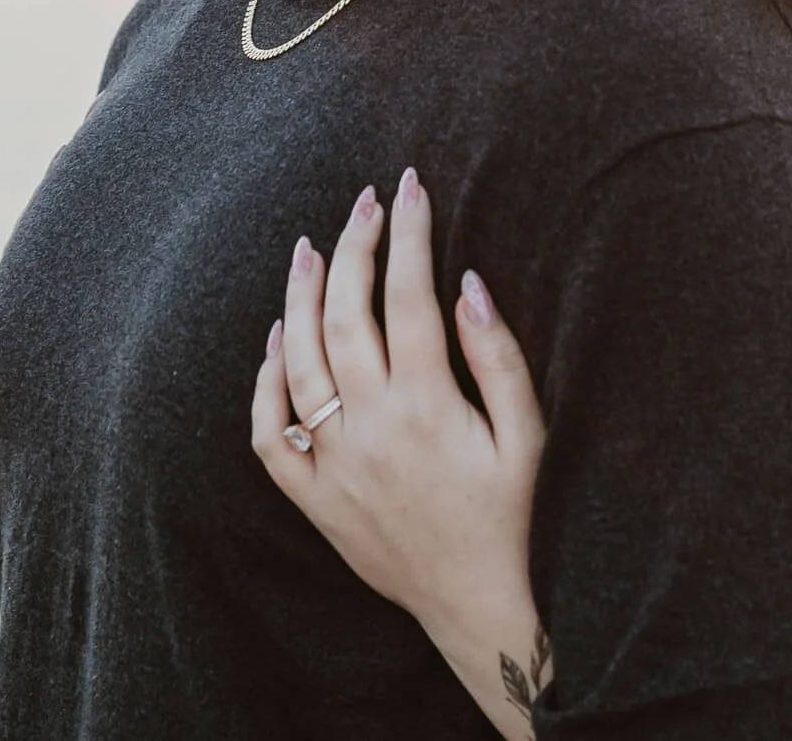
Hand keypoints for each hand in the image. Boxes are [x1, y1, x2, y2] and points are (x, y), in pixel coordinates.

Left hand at [252, 168, 547, 710]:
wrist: (473, 604)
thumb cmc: (510, 513)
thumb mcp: (527, 435)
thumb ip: (497, 357)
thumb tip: (466, 284)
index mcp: (428, 408)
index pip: (408, 298)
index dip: (409, 235)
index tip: (411, 188)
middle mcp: (371, 430)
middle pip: (343, 317)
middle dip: (352, 248)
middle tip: (363, 202)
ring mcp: (333, 464)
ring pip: (297, 364)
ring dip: (298, 299)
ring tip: (308, 248)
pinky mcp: (311, 497)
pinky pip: (268, 431)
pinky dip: (264, 380)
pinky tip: (275, 339)